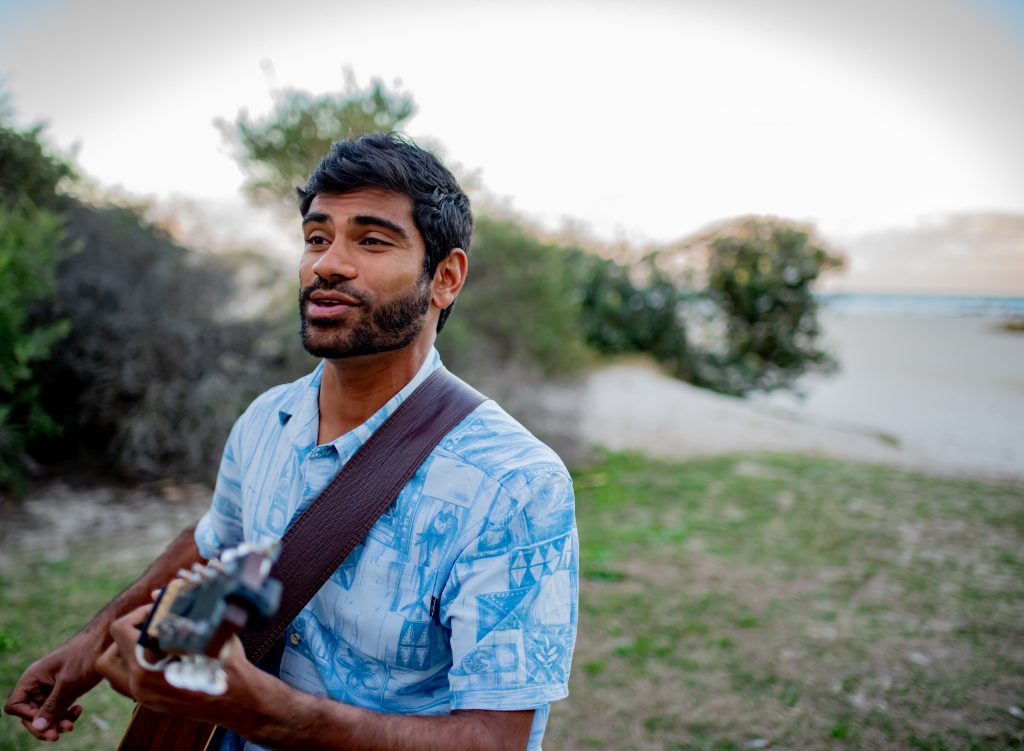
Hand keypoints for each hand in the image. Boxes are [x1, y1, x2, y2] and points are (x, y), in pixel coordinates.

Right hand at [3, 627, 106, 741]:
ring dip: (57, 723)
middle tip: (57, 735)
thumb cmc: (85, 654)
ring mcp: (51, 690)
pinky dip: (66, 716)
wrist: (105, 642)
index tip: (44, 718)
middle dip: (43, 726)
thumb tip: (39, 726)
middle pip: (30, 715)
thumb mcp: (68, 681)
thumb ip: (52, 704)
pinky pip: (59, 711)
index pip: (15, 705)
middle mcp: (38, 685)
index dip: (26, 715)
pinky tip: (78, 710)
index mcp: (32, 678)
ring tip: (71, 725)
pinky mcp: (65, 693)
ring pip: (46, 716)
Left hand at [97, 604, 270, 732]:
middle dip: (125, 636)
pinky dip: (136, 667)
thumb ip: (176, 612)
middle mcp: (139, 686)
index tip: (157, 611)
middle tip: (149, 627)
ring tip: (151, 642)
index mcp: (146, 668)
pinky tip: (161, 657)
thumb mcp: (204, 633)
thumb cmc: (224, 664)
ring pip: (115, 673)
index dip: (137, 614)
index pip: (120, 631)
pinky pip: (128, 683)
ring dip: (126, 654)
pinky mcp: (151, 703)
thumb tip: (156, 593)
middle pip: (108, 656)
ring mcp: (144, 698)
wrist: (238, 700)